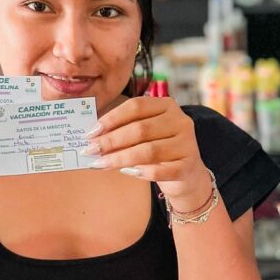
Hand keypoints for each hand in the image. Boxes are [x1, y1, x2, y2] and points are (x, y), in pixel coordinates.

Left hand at [84, 97, 209, 209]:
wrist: (187, 173)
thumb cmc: (159, 149)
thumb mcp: (145, 134)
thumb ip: (124, 130)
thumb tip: (93, 137)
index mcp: (167, 105)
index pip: (136, 106)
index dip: (111, 118)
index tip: (91, 132)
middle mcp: (180, 121)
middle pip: (140, 129)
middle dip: (111, 140)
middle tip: (91, 150)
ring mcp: (187, 144)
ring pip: (148, 150)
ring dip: (120, 158)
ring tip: (101, 164)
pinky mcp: (188, 167)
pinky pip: (160, 171)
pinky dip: (141, 172)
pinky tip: (126, 172)